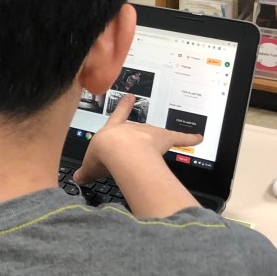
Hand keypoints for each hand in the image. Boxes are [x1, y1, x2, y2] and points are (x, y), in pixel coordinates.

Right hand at [74, 94, 203, 217]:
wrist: (118, 151)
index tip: (130, 97)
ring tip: (160, 143)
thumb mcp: (90, 166)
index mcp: (112, 130)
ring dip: (157, 138)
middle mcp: (131, 128)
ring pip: (156, 132)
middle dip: (138, 131)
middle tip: (139, 132)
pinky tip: (199, 138)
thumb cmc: (103, 155)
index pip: (117, 116)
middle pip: (137, 127)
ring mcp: (148, 132)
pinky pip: (179, 137)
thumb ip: (86, 172)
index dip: (123, 107)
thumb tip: (77, 178)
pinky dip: (189, 137)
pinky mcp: (163, 138)